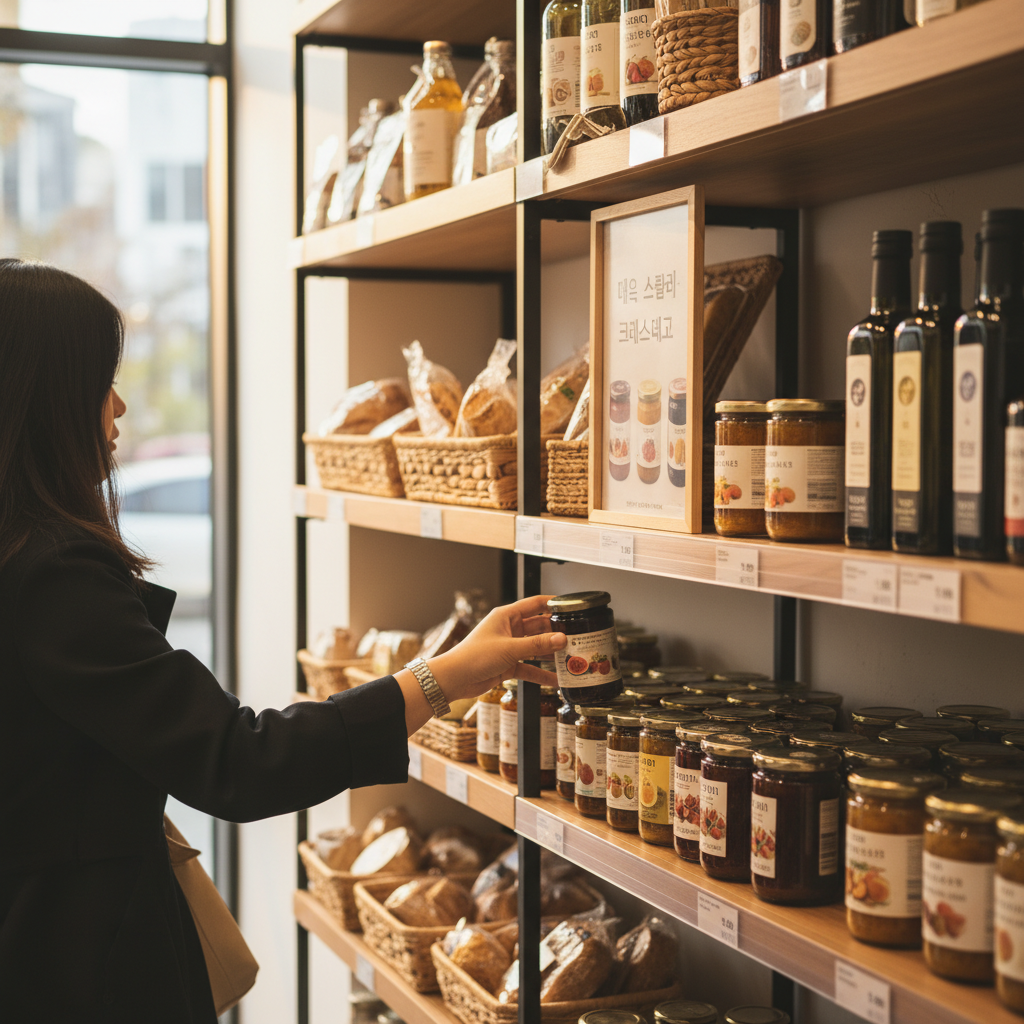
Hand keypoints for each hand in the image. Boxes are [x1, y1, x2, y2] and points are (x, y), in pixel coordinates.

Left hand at [432, 594, 565, 702]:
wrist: (454, 679)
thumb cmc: (473, 657)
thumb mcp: (510, 649)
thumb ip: (537, 645)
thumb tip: (560, 638)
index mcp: (506, 616)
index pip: (535, 604)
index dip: (553, 603)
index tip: (571, 606)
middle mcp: (509, 629)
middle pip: (538, 626)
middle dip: (556, 632)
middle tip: (576, 636)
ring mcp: (509, 647)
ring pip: (536, 647)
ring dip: (550, 653)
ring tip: (570, 657)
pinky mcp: (507, 664)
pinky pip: (529, 667)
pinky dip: (541, 673)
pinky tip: (555, 679)